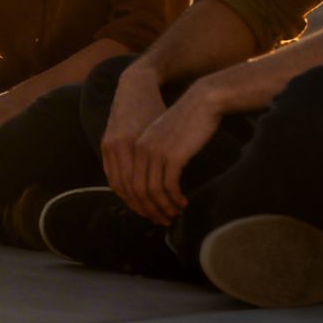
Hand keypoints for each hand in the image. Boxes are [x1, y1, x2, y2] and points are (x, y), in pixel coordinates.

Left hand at [100, 61, 168, 218]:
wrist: (200, 102)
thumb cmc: (181, 121)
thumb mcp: (156, 136)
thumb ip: (147, 154)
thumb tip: (148, 182)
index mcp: (129, 145)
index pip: (122, 183)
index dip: (133, 203)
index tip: (147, 213)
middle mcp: (136, 149)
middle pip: (135, 191)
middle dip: (148, 210)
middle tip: (162, 220)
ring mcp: (152, 152)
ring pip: (151, 192)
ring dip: (163, 207)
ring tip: (174, 214)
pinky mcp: (171, 155)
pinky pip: (169, 186)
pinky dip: (175, 199)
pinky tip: (183, 202)